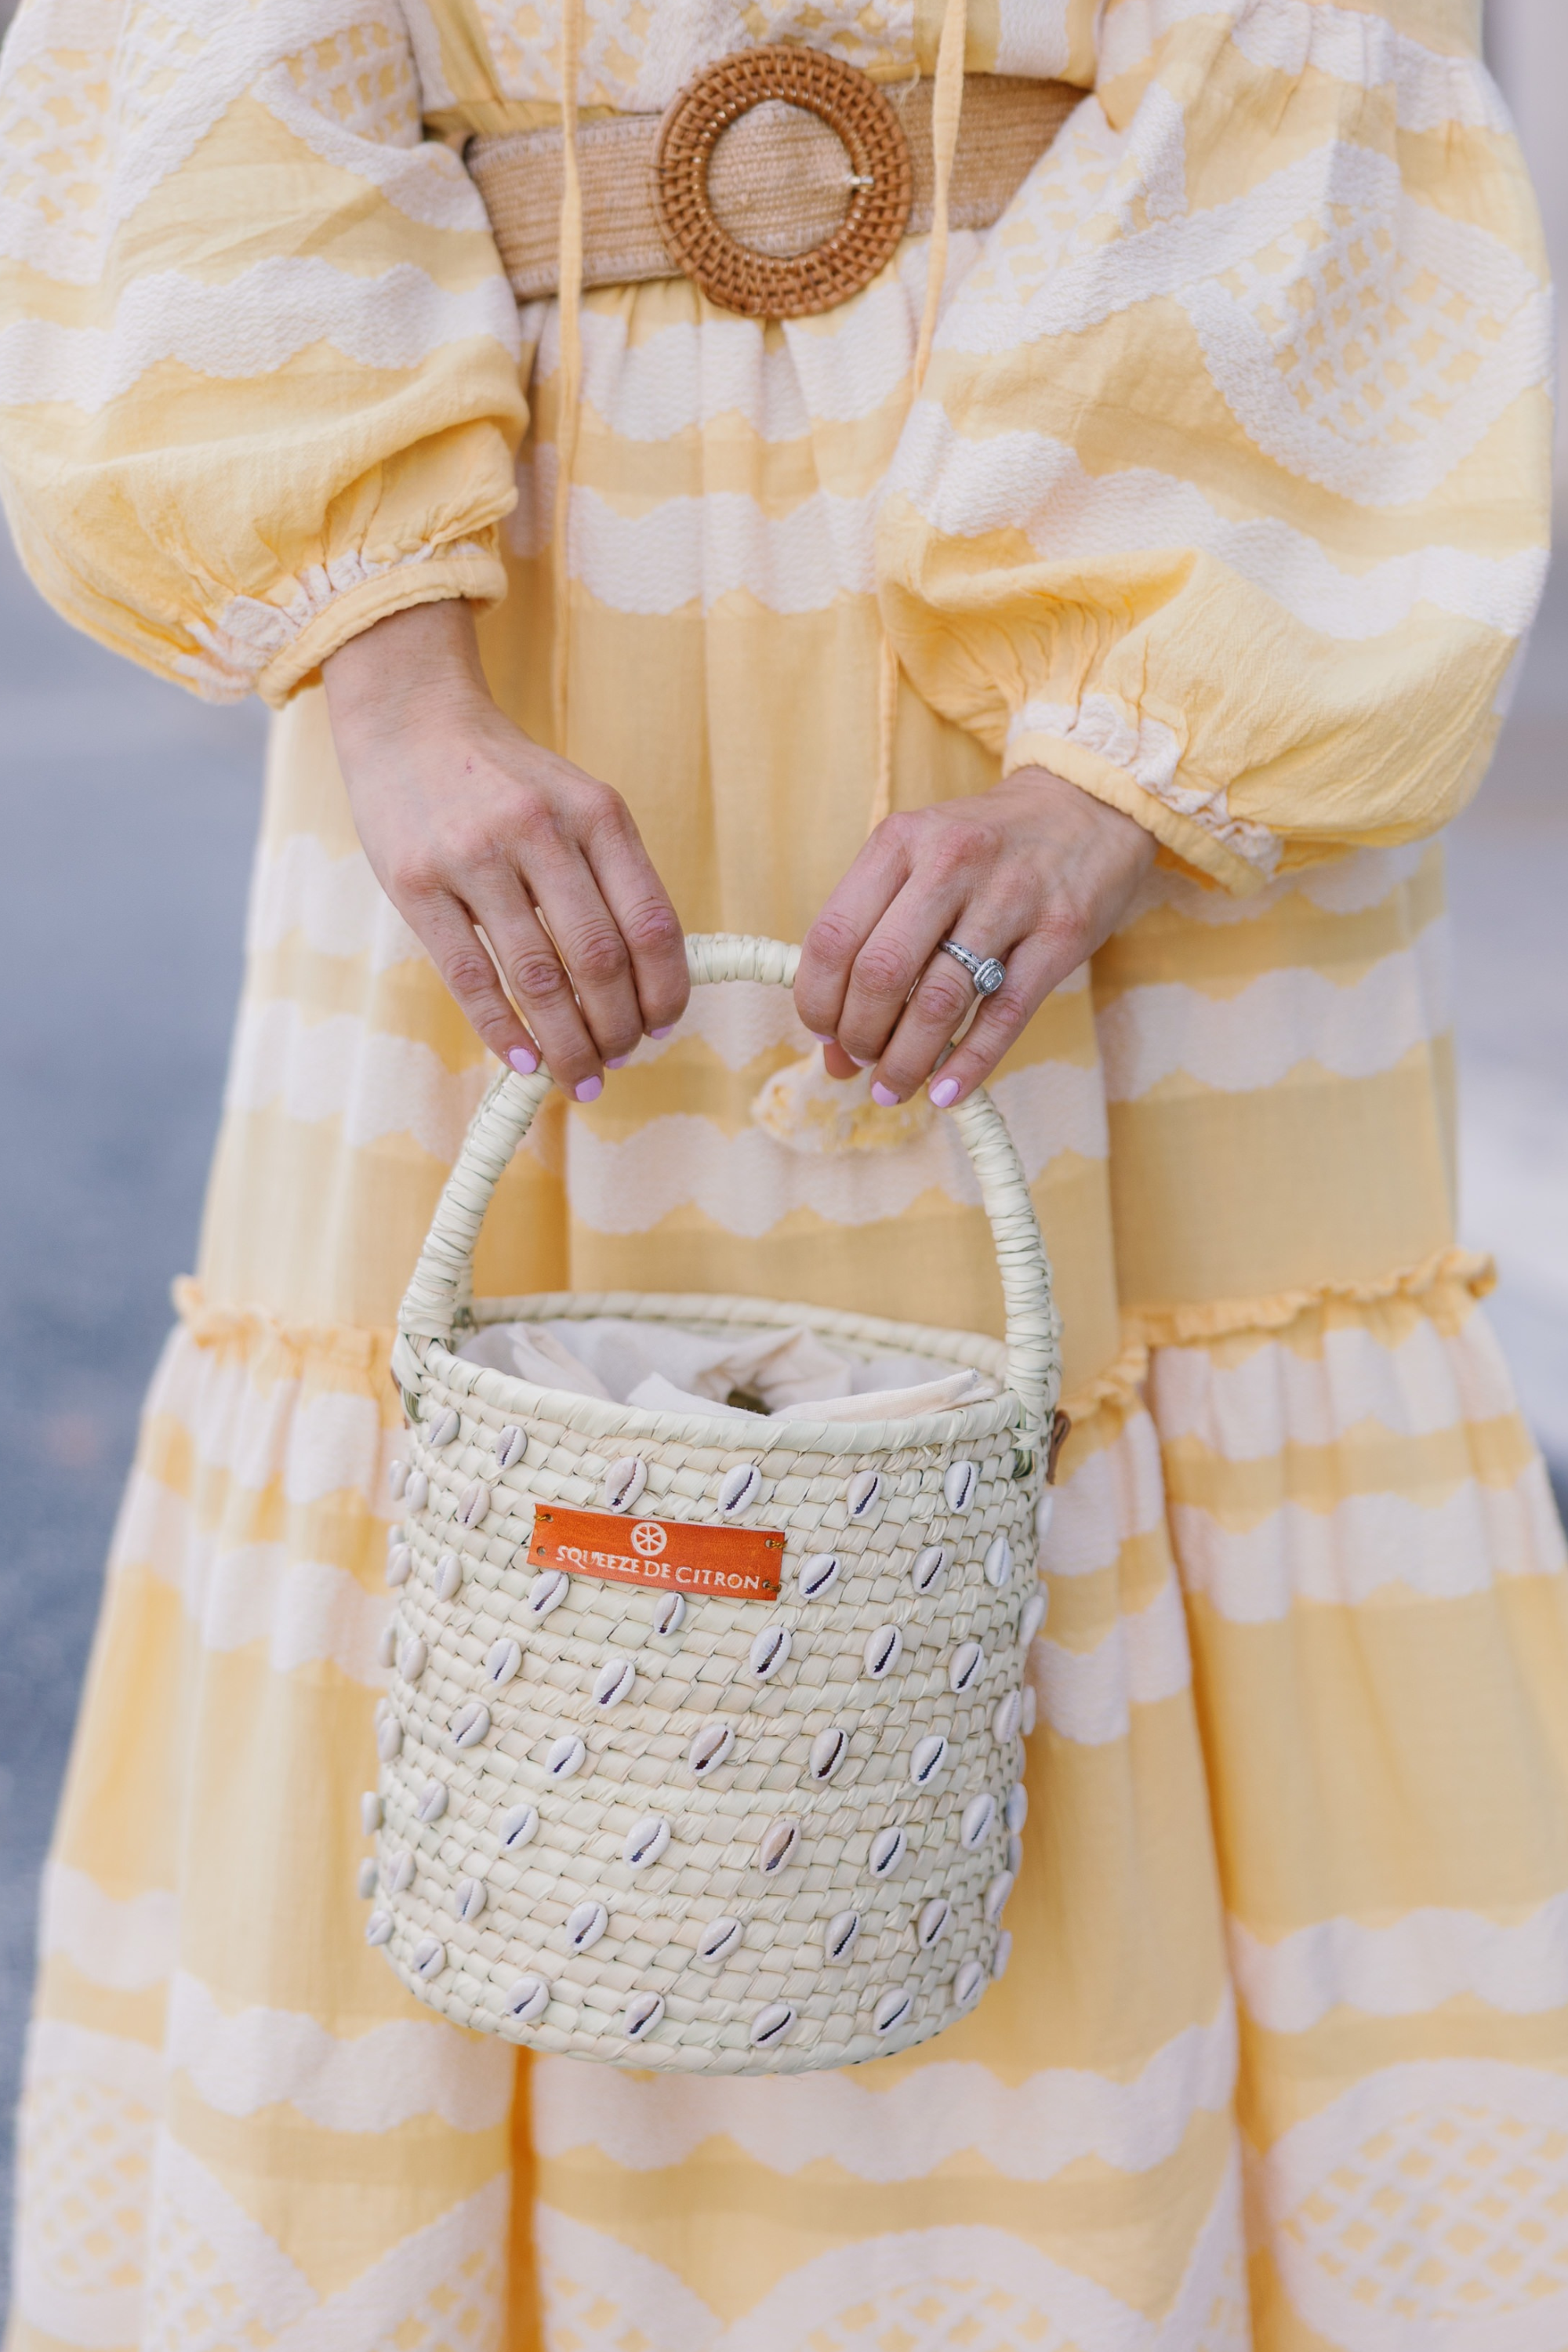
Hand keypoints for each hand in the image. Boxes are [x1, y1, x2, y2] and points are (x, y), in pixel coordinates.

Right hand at [323, 601, 687, 1098]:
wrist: (410, 722)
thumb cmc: (507, 781)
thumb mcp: (577, 804)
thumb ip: (613, 878)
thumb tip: (647, 985)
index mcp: (597, 813)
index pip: (651, 923)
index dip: (665, 990)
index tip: (663, 1027)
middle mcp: (540, 831)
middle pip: (598, 960)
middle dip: (617, 1028)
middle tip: (619, 1059)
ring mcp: (473, 856)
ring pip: (537, 979)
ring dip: (566, 1043)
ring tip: (578, 1075)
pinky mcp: (415, 883)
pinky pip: (470, 977)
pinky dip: (502, 1029)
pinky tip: (523, 1059)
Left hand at [795, 770, 1154, 1105]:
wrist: (1086, 806)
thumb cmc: (985, 850)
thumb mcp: (918, 865)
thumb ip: (871, 942)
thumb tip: (833, 1050)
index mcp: (899, 842)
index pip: (833, 937)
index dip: (818, 1001)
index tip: (825, 1034)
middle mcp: (950, 862)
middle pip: (881, 973)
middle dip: (861, 1036)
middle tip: (863, 1061)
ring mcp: (1010, 896)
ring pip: (940, 1001)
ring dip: (908, 1061)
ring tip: (896, 1086)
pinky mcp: (1060, 932)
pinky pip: (1004, 1015)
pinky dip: (969, 1064)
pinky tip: (947, 1093)